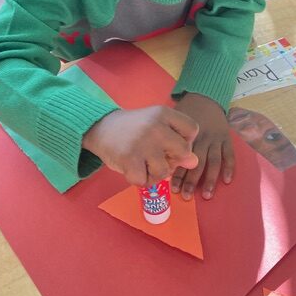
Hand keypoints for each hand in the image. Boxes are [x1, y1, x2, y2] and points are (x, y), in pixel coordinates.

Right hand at [83, 106, 198, 185]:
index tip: (170, 141)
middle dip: (172, 159)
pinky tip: (132, 168)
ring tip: (143, 163)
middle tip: (156, 155)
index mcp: (164, 113)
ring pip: (165, 171)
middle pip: (183, 152)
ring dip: (154, 173)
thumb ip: (177, 140)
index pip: (192, 130)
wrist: (100, 127)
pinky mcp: (129, 159)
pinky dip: (139, 180)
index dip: (185, 140)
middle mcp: (155, 126)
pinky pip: (145, 182)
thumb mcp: (157, 126)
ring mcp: (142, 143)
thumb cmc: (134, 129)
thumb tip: (194, 162)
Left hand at [172, 93, 233, 200]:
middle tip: (186, 196)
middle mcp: (202, 138)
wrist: (205, 97)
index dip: (178, 174)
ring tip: (205, 195)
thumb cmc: (185, 112)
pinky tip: (226, 181)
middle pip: (197, 163)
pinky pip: (229, 155)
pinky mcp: (227, 138)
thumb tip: (156, 161)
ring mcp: (216, 139)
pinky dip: (229, 168)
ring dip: (209, 179)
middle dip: (191, 181)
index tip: (174, 189)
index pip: (182, 158)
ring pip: (213, 162)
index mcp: (187, 135)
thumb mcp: (172, 120)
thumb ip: (166, 138)